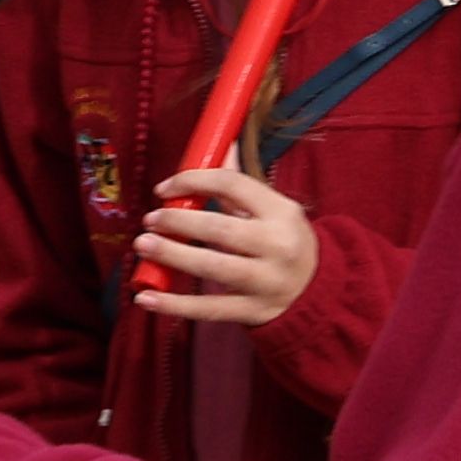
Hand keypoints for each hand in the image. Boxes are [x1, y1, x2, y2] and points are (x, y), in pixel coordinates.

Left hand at [130, 165, 318, 325]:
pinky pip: (208, 309)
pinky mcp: (252, 311)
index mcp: (282, 212)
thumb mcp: (275, 210)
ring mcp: (265, 282)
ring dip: (173, 255)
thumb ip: (239, 187)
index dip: (194, 181)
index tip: (164, 189)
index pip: (233, 186)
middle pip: (221, 229)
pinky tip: (145, 298)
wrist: (316, 290)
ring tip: (143, 246)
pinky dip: (174, 305)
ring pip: (213, 267)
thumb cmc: (286, 240)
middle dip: (179, 222)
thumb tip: (214, 148)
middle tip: (150, 219)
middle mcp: (277, 246)